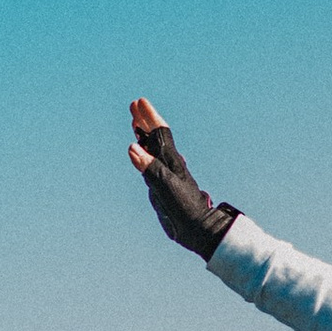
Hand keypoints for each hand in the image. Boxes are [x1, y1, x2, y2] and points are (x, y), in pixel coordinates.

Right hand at [127, 97, 236, 259]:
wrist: (198, 228)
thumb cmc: (184, 209)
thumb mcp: (165, 188)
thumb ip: (149, 168)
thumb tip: (133, 148)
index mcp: (170, 161)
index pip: (159, 134)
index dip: (149, 117)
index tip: (139, 102)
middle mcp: (169, 164)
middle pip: (156, 137)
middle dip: (145, 121)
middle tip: (134, 106)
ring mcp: (167, 174)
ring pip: (154, 149)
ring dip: (144, 135)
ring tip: (136, 123)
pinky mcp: (164, 185)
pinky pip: (152, 163)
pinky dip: (145, 153)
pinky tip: (142, 154)